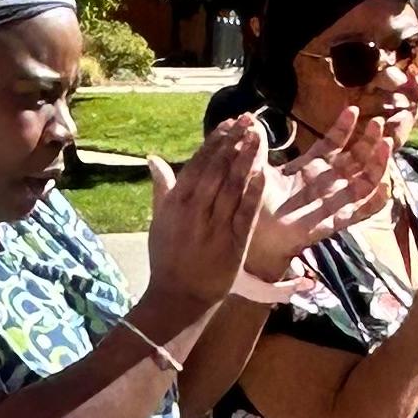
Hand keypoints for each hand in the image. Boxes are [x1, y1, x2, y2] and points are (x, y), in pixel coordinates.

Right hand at [142, 113, 268, 330]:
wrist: (178, 297)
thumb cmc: (167, 258)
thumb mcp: (159, 220)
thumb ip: (162, 188)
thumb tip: (154, 159)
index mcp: (175, 203)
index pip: (198, 163)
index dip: (216, 141)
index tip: (230, 123)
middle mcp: (194, 211)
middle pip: (218, 168)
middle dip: (235, 142)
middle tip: (250, 120)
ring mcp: (215, 226)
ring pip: (233, 185)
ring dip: (246, 158)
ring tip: (258, 135)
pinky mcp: (233, 243)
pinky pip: (246, 211)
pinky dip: (254, 190)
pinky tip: (264, 170)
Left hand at [243, 107, 389, 294]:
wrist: (248, 235)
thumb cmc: (250, 203)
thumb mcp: (254, 169)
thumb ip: (256, 146)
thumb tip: (250, 118)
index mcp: (308, 169)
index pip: (332, 145)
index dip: (343, 127)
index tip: (352, 108)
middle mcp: (324, 184)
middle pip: (355, 160)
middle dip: (368, 141)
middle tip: (377, 122)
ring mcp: (331, 203)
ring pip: (363, 182)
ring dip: (377, 164)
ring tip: (386, 144)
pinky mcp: (332, 223)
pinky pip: (359, 213)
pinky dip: (374, 202)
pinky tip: (385, 187)